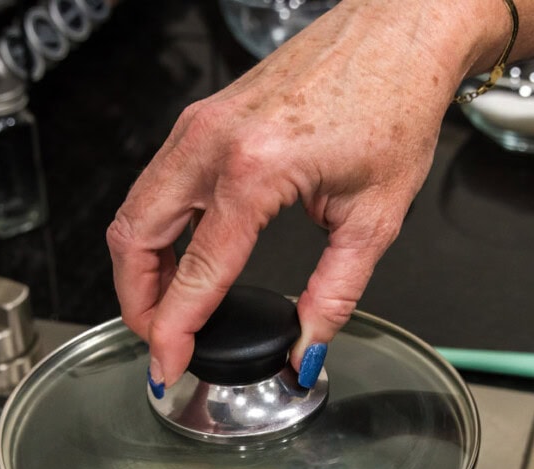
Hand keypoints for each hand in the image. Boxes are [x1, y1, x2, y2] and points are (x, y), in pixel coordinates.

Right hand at [107, 0, 500, 387]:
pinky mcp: (202, 118)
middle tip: (161, 341)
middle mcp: (212, 143)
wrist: (398, 35)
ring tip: (168, 309)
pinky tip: (181, 257)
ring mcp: (199, 125)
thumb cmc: (394, 104)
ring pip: (136, 211)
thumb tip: (307, 346)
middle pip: (135, 240)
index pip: (194, 273)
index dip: (173, 331)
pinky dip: (156, 231)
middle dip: (138, 303)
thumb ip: (334, 294)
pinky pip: (156, 184)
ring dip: (140, 268)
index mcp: (253, 169)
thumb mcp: (374, 218)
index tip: (168, 367)